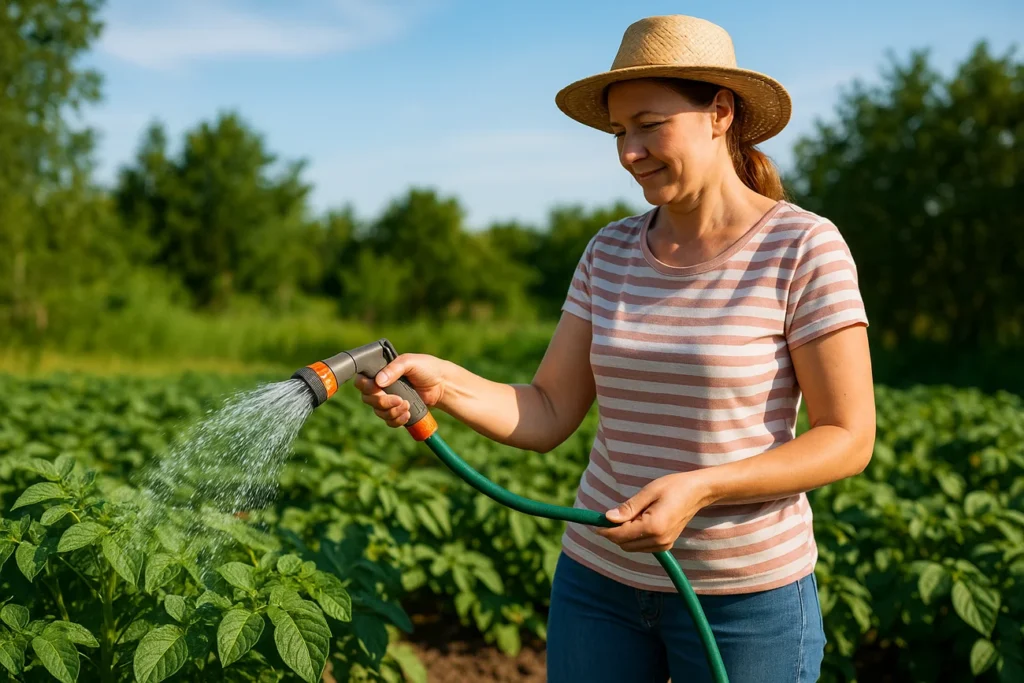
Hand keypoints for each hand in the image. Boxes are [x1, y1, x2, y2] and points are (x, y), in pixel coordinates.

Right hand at [352, 353, 450, 427]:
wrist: (442, 384)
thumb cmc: (427, 368)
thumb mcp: (410, 362)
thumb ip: (394, 369)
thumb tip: (378, 381)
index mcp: (380, 371)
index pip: (361, 381)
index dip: (366, 387)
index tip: (379, 389)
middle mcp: (381, 386)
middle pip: (368, 399)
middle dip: (383, 402)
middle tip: (399, 399)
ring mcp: (388, 399)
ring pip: (378, 412)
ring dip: (392, 412)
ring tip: (407, 405)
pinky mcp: (397, 411)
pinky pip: (389, 420)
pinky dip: (397, 420)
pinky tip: (407, 414)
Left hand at [593, 472, 714, 552]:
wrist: (697, 492)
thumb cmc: (673, 487)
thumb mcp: (648, 492)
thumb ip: (628, 507)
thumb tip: (608, 517)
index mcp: (653, 526)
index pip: (621, 535)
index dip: (605, 530)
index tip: (595, 522)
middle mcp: (659, 540)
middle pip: (624, 544)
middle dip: (614, 532)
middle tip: (612, 514)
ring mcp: (664, 545)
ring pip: (631, 547)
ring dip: (624, 534)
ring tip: (631, 514)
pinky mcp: (666, 545)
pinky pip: (641, 546)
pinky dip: (634, 536)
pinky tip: (639, 520)